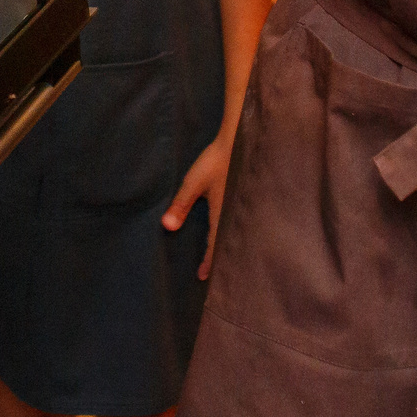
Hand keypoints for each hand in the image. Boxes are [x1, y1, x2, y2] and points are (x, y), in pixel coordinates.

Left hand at [163, 133, 235, 279]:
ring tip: (227, 259)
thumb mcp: (194, 183)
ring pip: (238, 235)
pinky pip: (244, 223)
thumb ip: (181, 204)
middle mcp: (236, 215)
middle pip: (230, 244)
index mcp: (223, 214)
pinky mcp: (249, 199)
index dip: (209, 262)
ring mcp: (245, 207)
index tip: (203, 277)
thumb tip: (167, 226)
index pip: (216, 245)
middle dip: (224, 260)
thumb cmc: (217, 161)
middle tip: (218, 274)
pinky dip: (238, 233)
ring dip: (231, 247)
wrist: (242, 139)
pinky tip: (236, 233)